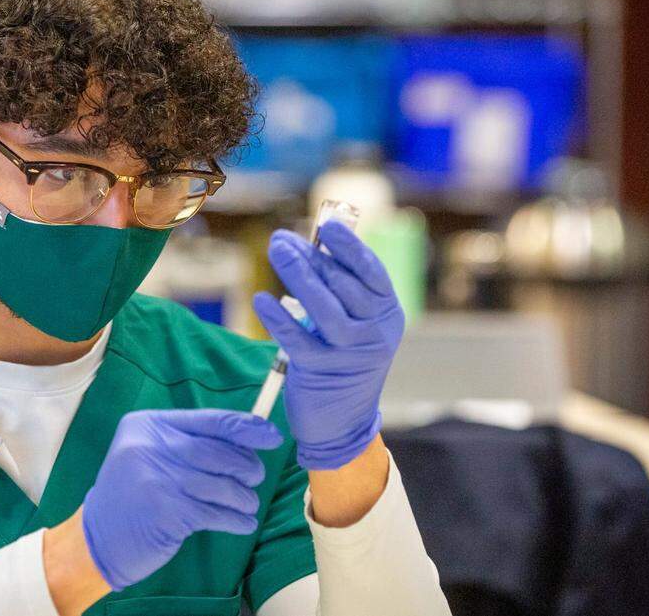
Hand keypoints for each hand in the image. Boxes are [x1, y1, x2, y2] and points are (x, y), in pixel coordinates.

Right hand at [81, 409, 282, 590]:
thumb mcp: (149, 454)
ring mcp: (158, 479)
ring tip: (247, 504)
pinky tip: (243, 523)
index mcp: (148, 425)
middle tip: (254, 477)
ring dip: (243, 497)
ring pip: (221, 484)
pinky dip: (236, 519)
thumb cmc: (133, 495)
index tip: (271, 435)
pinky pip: (216, 513)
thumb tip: (245, 440)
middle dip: (246, 465)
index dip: (246, 427)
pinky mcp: (167, 512)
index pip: (209, 420)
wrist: (97, 538)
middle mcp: (151, 447)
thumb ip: (186, 442)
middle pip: (218, 452)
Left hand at [252, 220, 403, 470]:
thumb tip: (308, 245)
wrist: (342, 422)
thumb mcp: (353, 324)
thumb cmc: (342, 361)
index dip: (350, 248)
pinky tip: (261, 299)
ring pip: (325, 310)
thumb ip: (339, 289)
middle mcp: (376, 334)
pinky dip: (279, 319)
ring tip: (278, 254)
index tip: (328, 225)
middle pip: (344, 287)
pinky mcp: (322, 373)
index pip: (372, 274)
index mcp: (387, 315)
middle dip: (312, 258)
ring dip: (300, 277)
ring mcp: (351, 355)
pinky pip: (298, 341)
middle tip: (282, 240)